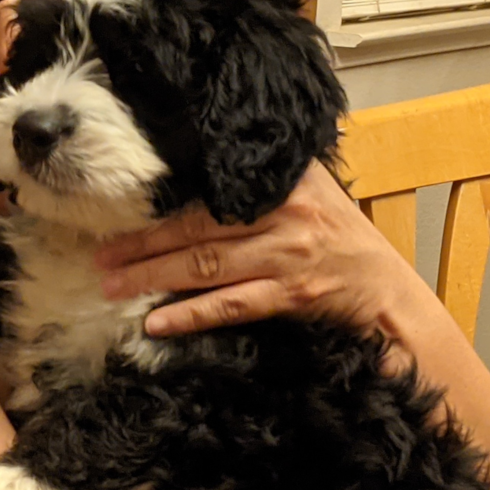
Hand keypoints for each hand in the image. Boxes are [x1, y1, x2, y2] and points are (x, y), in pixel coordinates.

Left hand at [95, 161, 421, 336]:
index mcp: (284, 183)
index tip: (120, 211)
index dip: (162, 204)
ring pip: (206, 266)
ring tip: (113, 286)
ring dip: (153, 278)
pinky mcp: (292, 296)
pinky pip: (231, 306)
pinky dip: (191, 315)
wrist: (389, 296)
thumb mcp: (314, 195)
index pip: (211, 190)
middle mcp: (284, 215)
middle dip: (143, 243)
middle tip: (100, 255)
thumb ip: (268, 179)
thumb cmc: (344, 242)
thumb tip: (208, 166)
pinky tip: (157, 323)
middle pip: (198, 228)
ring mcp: (287, 257)